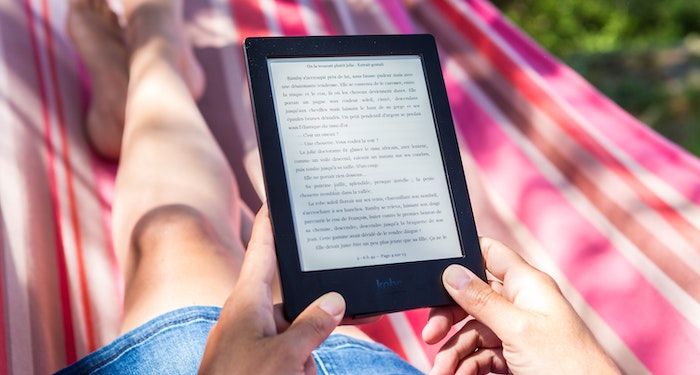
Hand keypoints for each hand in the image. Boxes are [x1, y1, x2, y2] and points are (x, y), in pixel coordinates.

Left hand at [199, 206, 344, 374]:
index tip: (277, 197)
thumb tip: (334, 301)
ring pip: (298, 338)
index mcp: (247, 302)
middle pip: (296, 304)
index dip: (272, 222)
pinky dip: (296, 369)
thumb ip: (313, 326)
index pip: (263, 249)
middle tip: (312, 346)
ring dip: (303, 359)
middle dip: (311, 329)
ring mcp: (253, 342)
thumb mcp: (285, 356)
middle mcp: (249, 316)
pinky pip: (290, 357)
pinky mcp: (257, 362)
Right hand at [422, 238, 619, 374]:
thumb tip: (452, 272)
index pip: (490, 254)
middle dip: (449, 317)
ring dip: (454, 350)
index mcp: (527, 284)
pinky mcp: (516, 355)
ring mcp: (517, 331)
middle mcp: (521, 303)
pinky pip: (482, 353)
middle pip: (473, 298)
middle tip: (431, 336)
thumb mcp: (516, 328)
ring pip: (473, 331)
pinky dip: (468, 365)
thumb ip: (482, 299)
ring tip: (442, 370)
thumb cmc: (566, 364)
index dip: (463, 257)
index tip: (434, 271)